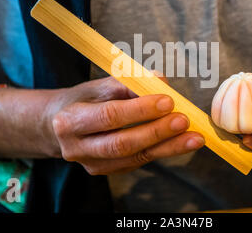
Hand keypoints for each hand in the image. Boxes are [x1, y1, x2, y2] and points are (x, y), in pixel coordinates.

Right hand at [47, 76, 204, 174]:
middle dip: (156, 132)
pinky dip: (161, 151)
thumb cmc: (81, 101)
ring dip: (167, 147)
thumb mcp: (98, 86)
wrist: (57, 127)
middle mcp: (77, 148)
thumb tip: (161, 80)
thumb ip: (129, 83)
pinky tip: (181, 143)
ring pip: (133, 158)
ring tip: (193, 137)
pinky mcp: (105, 171)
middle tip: (183, 120)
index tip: (168, 100)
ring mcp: (91, 164)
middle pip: (121, 143)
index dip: (140, 110)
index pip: (109, 116)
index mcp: (70, 120)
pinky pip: (136, 162)